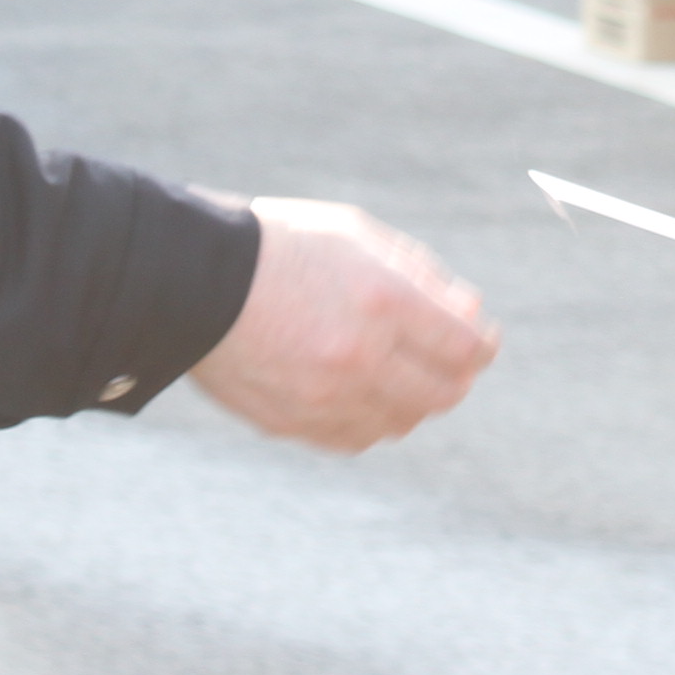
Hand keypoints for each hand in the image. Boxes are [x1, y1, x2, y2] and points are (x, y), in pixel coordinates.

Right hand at [187, 200, 497, 451]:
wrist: (190, 280)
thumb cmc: (280, 246)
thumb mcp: (357, 236)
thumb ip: (421, 274)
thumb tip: (470, 313)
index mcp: (383, 301)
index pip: (466, 347)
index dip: (483, 346)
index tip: (481, 339)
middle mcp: (360, 357)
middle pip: (443, 394)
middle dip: (455, 377)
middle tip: (448, 361)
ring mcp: (325, 397)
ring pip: (401, 422)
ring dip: (412, 400)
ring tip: (396, 372)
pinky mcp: (294, 422)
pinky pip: (355, 439)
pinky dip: (370, 421)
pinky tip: (360, 395)